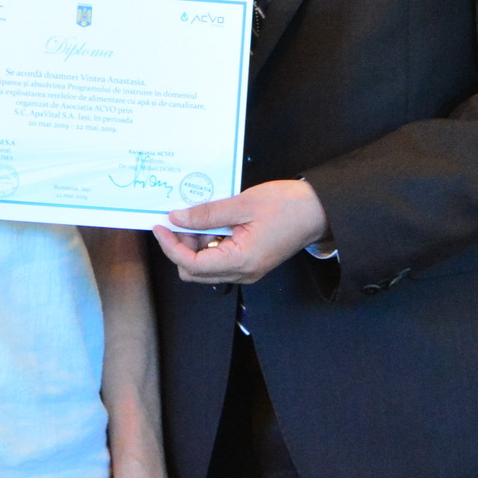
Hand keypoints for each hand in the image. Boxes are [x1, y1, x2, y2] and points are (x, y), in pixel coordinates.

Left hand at [153, 178, 328, 284]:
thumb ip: (207, 214)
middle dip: (182, 247)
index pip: (191, 265)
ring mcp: (247, 270)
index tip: (160, 226)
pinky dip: (210, 243)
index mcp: (241, 262)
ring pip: (205, 267)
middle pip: (194, 272)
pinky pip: (219, 259)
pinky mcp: (250, 263)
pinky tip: (215, 222)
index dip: (170, 246)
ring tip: (204, 217)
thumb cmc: (287, 206)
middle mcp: (243, 273)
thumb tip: (177, 218)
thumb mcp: (242, 204)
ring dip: (196, 244)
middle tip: (182, 219)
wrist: (318, 211)